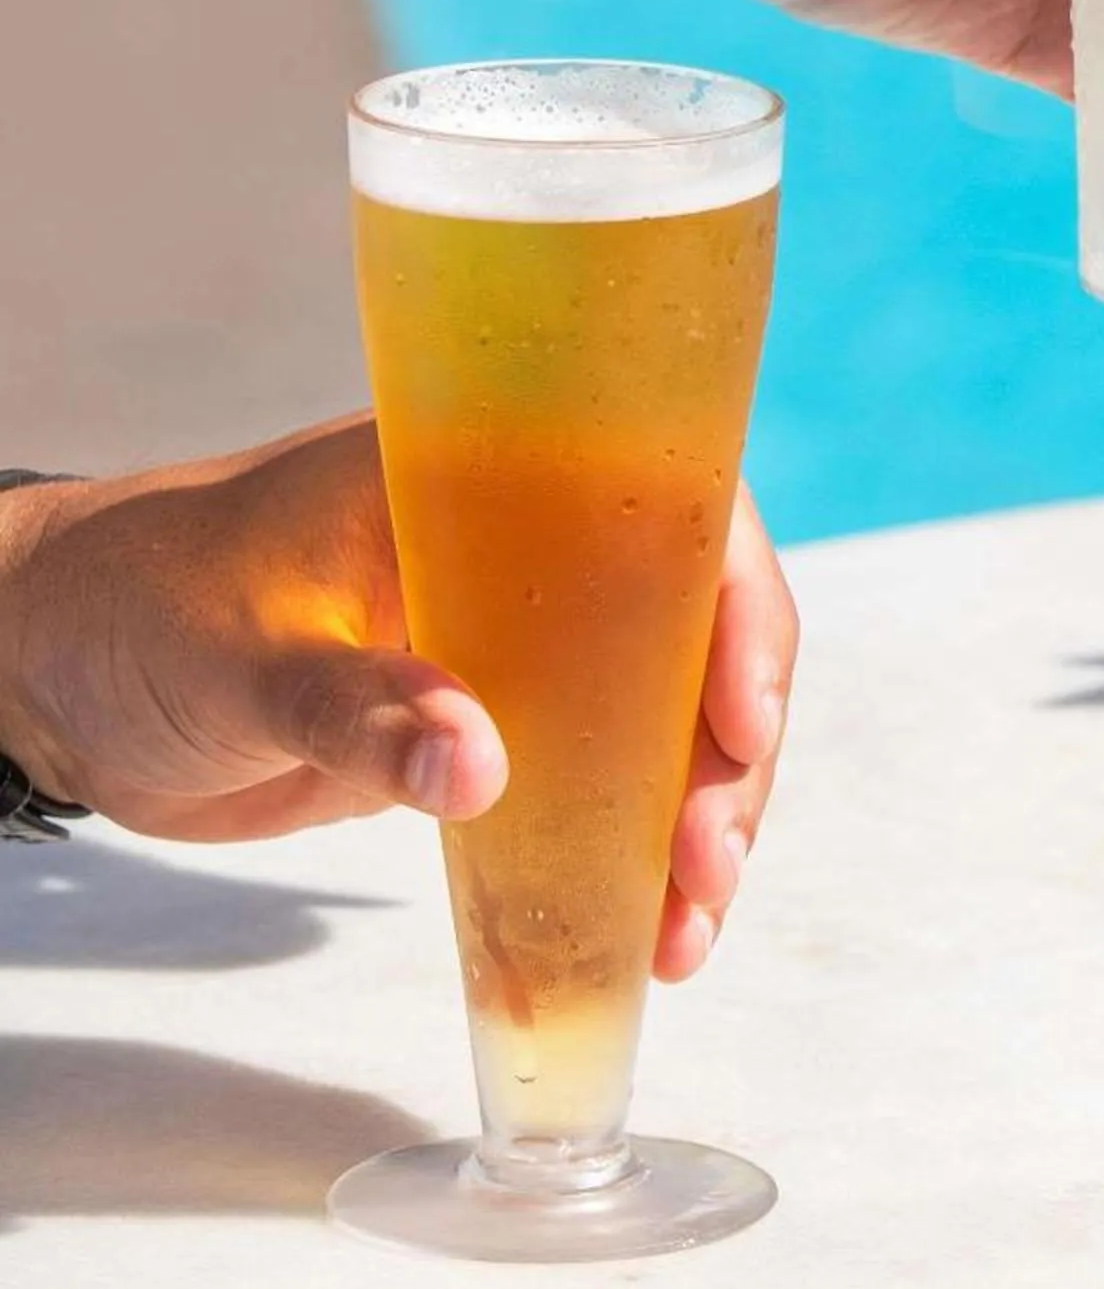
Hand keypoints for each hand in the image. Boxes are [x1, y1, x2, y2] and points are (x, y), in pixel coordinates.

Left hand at [0, 415, 794, 981]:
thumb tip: (483, 769)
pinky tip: (653, 925)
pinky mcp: (496, 717)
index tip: (741, 719)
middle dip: (727, 746)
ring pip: (667, 711)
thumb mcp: (234, 656)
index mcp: (487, 472)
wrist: (52, 675)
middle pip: (694, 624)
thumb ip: (355, 705)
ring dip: (699, 813)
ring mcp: (521, 634)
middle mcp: (530, 542)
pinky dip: (637, 849)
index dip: (731, 604)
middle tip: (708, 859)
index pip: (666, 507)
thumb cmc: (129, 612)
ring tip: (690, 923)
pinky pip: (605, 773)